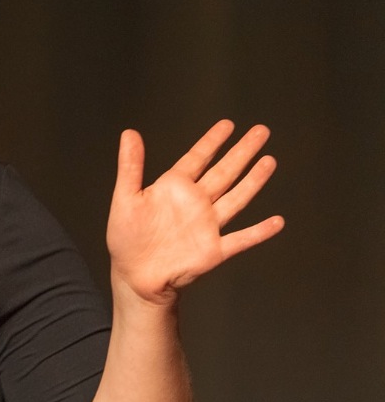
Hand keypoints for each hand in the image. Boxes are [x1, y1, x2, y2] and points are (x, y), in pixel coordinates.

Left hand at [107, 120, 284, 305]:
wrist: (134, 276)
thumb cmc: (126, 238)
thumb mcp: (125, 198)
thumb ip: (130, 166)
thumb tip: (129, 133)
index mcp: (174, 188)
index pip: (197, 159)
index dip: (212, 141)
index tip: (228, 124)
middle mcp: (195, 203)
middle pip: (224, 172)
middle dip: (242, 152)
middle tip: (261, 130)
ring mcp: (207, 226)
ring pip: (236, 198)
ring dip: (253, 181)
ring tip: (270, 161)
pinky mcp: (213, 250)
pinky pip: (241, 239)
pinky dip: (258, 232)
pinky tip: (277, 222)